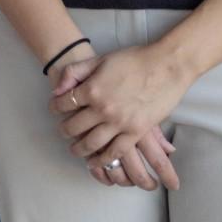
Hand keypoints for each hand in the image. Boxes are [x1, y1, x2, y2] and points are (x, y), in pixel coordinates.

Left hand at [51, 44, 194, 179]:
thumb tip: (57, 89)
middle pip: (74, 127)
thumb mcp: (100, 59)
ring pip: (91, 143)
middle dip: (64, 130)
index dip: (55, 107)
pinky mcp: (136, 132)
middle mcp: (102, 109)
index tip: (54, 109)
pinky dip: (102, 159)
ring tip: (75, 149)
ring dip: (79, 149)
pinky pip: (115, 151)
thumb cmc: (134, 59)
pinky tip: (95, 161)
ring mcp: (119, 123)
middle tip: (62, 131)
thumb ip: (75, 72)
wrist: (166, 66)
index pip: (64, 103)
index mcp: (92, 89)